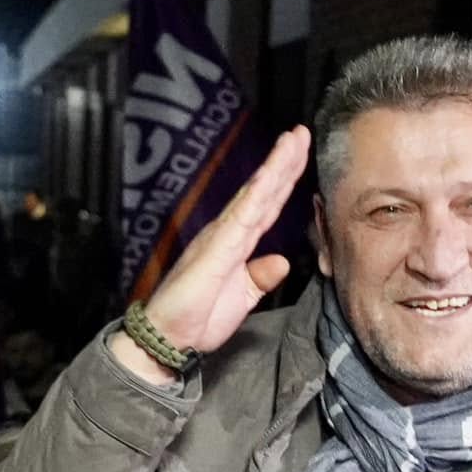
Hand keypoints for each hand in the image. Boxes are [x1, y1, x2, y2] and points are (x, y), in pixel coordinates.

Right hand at [109, 126, 310, 381]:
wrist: (169, 338)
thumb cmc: (198, 318)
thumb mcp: (242, 298)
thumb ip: (259, 277)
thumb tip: (282, 261)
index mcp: (236, 243)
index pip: (267, 206)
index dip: (285, 179)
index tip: (300, 153)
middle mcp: (228, 232)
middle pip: (263, 192)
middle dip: (284, 161)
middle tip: (302, 132)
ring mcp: (221, 236)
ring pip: (255, 195)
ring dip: (275, 166)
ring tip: (293, 140)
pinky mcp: (216, 248)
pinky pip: (242, 216)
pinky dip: (258, 193)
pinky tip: (271, 174)